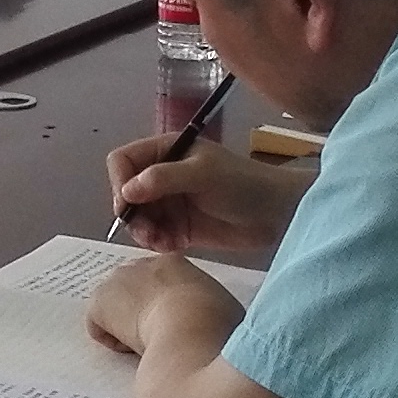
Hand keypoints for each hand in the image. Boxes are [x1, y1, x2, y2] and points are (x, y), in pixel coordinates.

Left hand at [85, 253, 247, 357]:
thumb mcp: (225, 313)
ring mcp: (118, 281)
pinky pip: (99, 326)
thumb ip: (214, 313)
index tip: (174, 327)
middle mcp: (143, 264)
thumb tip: (218, 331)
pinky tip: (132, 351)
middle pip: (134, 289)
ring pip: (115, 307)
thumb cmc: (217, 324)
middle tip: (157, 341)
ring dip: (126, 326)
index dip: (166, 307)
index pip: (162, 282)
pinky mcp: (99, 301)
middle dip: (141, 313)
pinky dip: (112, 341)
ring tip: (146, 349)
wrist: (192, 327)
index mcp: (176, 264)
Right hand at [103, 132, 308, 260]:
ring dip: (143, 231)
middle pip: (125, 193)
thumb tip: (128, 191)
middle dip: (131, 213)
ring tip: (161, 241)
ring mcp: (171, 202)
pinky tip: (174, 245)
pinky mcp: (180, 227)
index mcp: (166, 151)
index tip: (127, 205)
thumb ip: (164, 178)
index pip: (123, 161)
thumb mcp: (203, 174)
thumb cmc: (243, 184)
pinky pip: (155, 236)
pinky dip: (158, 243)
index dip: (119, 182)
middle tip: (146, 231)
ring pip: (138, 218)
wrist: (277, 214)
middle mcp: (162, 175)